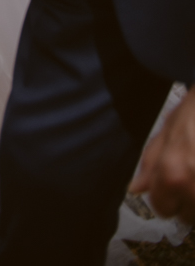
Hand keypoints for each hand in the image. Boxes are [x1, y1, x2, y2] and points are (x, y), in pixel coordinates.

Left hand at [131, 87, 194, 221]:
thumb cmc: (194, 109)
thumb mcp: (167, 130)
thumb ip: (150, 162)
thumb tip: (135, 188)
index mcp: (172, 173)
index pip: (162, 208)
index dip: (164, 196)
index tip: (170, 184)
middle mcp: (193, 185)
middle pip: (187, 216)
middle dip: (186, 198)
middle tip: (190, 173)